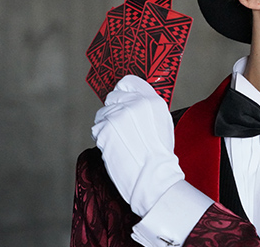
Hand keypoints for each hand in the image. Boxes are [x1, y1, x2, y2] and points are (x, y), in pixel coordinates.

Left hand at [92, 75, 183, 216]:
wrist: (153, 176)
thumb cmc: (159, 155)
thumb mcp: (162, 123)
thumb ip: (146, 108)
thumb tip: (130, 103)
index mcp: (153, 101)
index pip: (129, 82)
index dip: (122, 91)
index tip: (120, 98)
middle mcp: (136, 104)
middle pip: (112, 97)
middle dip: (113, 110)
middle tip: (120, 127)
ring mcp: (119, 115)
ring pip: (102, 113)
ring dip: (106, 125)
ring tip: (119, 140)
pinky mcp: (105, 129)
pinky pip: (96, 129)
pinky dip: (102, 138)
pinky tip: (114, 147)